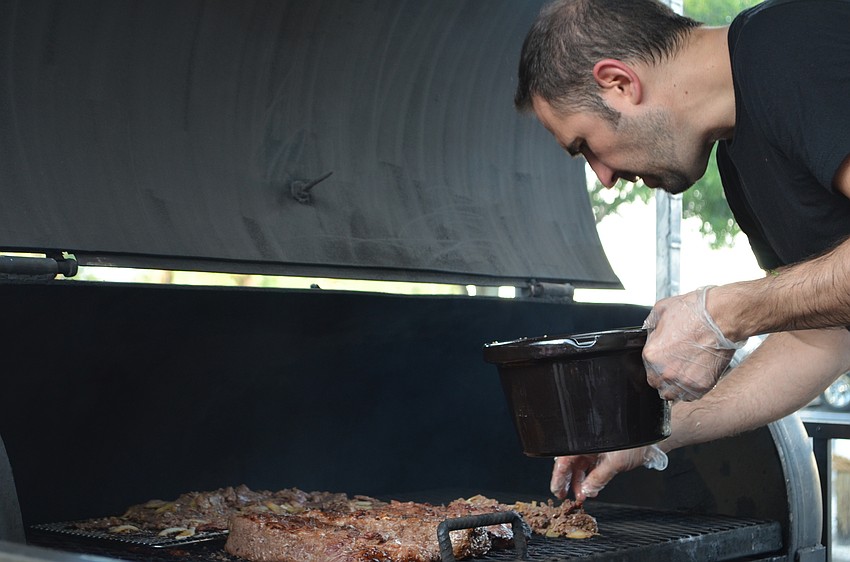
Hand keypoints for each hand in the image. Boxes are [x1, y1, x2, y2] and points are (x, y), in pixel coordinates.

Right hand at [550, 445, 667, 501]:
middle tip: (564, 496)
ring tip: (581, 496)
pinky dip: (591, 480)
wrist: (652, 438)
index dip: (559, 477)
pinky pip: (592, 469)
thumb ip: (599, 478)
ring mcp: (595, 449)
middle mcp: (587, 444)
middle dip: (567, 482)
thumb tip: (586, 490)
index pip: (564, 460)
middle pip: (570, 464)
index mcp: (585, 441)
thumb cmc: (635, 441)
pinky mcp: (604, 455)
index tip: (557, 490)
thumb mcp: (615, 462)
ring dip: (580, 483)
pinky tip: (592, 489)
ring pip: (581, 468)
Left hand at [643, 286, 743, 400]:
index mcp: (651, 355)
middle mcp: (664, 372)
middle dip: (663, 377)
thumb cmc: (694, 313)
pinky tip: (695, 377)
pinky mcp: (701, 386)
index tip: (665, 359)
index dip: (656, 363)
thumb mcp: (661, 310)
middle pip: (657, 384)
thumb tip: (650, 330)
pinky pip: (691, 396)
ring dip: (676, 387)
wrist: (721, 317)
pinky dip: (691, 390)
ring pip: (673, 394)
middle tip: (676, 366)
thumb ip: (651, 325)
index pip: (646, 369)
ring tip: (685, 374)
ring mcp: (683, 381)